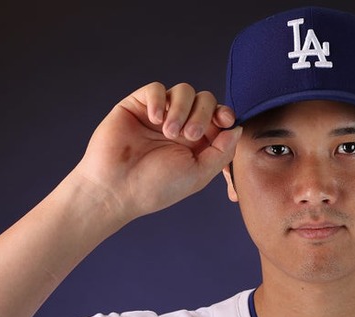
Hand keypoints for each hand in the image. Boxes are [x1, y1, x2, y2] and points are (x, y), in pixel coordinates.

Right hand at [74, 82, 240, 222]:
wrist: (116, 189)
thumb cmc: (156, 187)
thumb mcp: (198, 173)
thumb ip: (222, 151)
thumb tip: (237, 128)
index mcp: (198, 142)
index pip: (219, 116)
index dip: (225, 114)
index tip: (224, 122)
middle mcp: (181, 125)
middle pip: (205, 99)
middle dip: (203, 114)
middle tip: (189, 136)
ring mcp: (159, 114)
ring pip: (184, 90)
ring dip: (182, 109)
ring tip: (170, 132)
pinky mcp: (137, 106)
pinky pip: (156, 88)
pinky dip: (160, 100)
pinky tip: (155, 119)